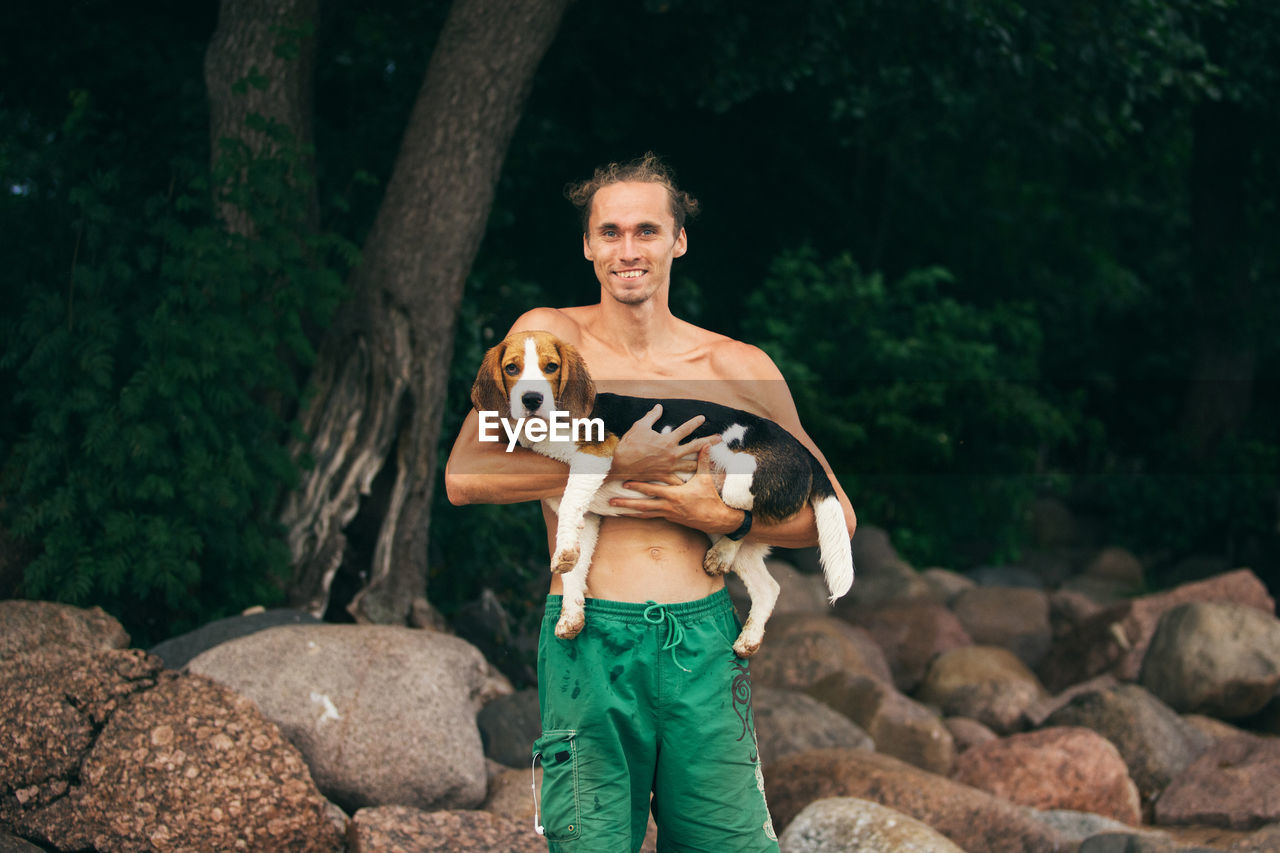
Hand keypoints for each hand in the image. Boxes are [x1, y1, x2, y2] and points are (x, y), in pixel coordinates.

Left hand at [608, 445, 742, 534]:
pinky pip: (652, 517)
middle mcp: (669, 507)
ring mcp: (669, 515)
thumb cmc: (711, 498)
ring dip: (630, 513)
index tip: (625, 483)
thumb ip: (703, 461)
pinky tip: (632, 515)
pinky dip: (641, 516)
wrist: (717, 519)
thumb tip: (706, 444)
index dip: (638, 486)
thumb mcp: (706, 479)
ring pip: (645, 514)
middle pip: (643, 506)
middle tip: (611, 502)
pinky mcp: (671, 519)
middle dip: (626, 504)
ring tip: (616, 512)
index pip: (652, 490)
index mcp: (674, 495)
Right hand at [609, 404, 720, 482]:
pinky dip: (687, 481)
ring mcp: (670, 467)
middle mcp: (672, 454)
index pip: (685, 429)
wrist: (621, 466)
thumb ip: (651, 417)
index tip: (703, 418)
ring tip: (714, 462)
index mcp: (667, 441)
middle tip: (719, 439)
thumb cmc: (629, 445)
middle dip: (709, 442)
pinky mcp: (665, 477)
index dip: (695, 422)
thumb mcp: (639, 427)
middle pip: (695, 447)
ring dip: (703, 462)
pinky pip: (679, 480)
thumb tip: (658, 407)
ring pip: (691, 465)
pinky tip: (696, 483)